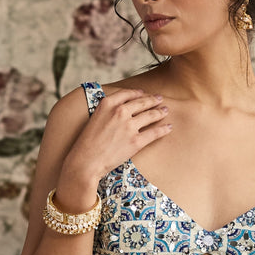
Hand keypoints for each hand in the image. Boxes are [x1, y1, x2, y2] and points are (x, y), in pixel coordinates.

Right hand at [57, 88, 170, 206]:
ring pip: (150, 116)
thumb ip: (107, 110)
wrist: (86, 161)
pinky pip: (154, 133)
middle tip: (160, 99)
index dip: (138, 93)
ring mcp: (129, 126)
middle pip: (141, 103)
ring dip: (160, 112)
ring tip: (165, 111)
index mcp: (107, 103)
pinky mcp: (136, 142)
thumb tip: (120, 108)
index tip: (144, 94)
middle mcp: (119, 111)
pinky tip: (168, 127)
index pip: (127, 94)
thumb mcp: (94, 118)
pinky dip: (163, 129)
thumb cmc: (87, 143)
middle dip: (153, 100)